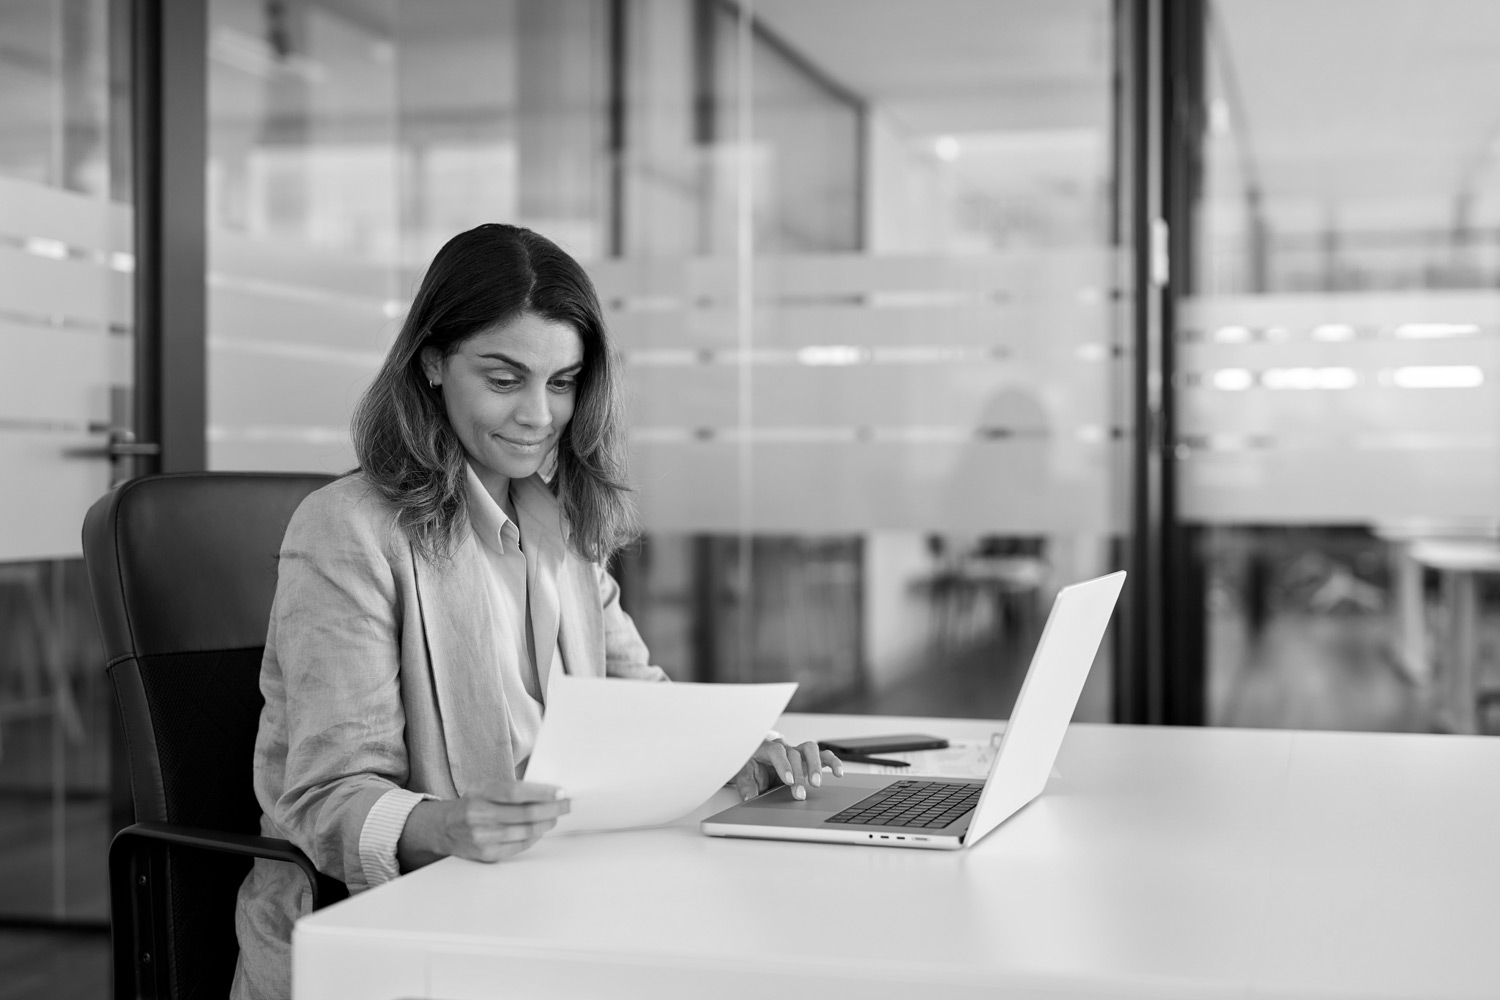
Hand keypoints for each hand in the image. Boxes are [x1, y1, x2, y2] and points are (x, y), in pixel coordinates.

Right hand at [397, 780, 568, 869]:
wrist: (446, 828)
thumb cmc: (473, 803)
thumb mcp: (485, 786)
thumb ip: (511, 788)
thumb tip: (547, 791)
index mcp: (479, 793)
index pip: (516, 793)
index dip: (542, 793)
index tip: (560, 792)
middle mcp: (478, 815)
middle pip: (525, 814)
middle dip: (552, 809)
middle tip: (566, 805)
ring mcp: (482, 838)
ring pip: (526, 832)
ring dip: (546, 823)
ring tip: (555, 817)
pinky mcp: (487, 854)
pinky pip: (520, 846)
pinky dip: (534, 837)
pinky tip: (540, 829)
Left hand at [731, 739, 843, 801]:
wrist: (756, 759)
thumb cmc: (751, 765)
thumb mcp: (743, 774)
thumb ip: (746, 785)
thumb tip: (749, 797)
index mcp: (767, 748)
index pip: (777, 751)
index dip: (783, 765)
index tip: (788, 780)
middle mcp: (785, 748)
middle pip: (795, 754)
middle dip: (799, 774)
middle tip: (800, 793)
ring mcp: (798, 752)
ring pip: (811, 750)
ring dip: (816, 767)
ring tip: (817, 783)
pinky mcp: (809, 759)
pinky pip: (823, 756)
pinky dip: (832, 762)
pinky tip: (838, 773)